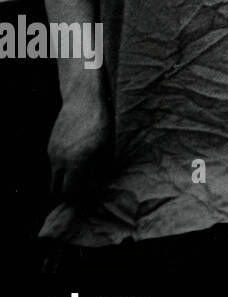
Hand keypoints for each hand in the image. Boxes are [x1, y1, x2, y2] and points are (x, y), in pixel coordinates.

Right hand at [48, 86, 110, 201]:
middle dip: (69, 194)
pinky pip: (53, 166)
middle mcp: (61, 160)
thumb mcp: (107, 145)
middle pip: (58, 190)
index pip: (74, 191)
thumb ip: (102, 166)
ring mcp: (53, 154)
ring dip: (63, 183)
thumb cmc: (101, 121)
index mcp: (78, 161)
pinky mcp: (50, 147)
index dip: (81, 196)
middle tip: (82, 192)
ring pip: (53, 179)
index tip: (91, 194)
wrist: (83, 100)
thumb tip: (100, 182)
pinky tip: (75, 164)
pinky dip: (62, 170)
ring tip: (79, 179)